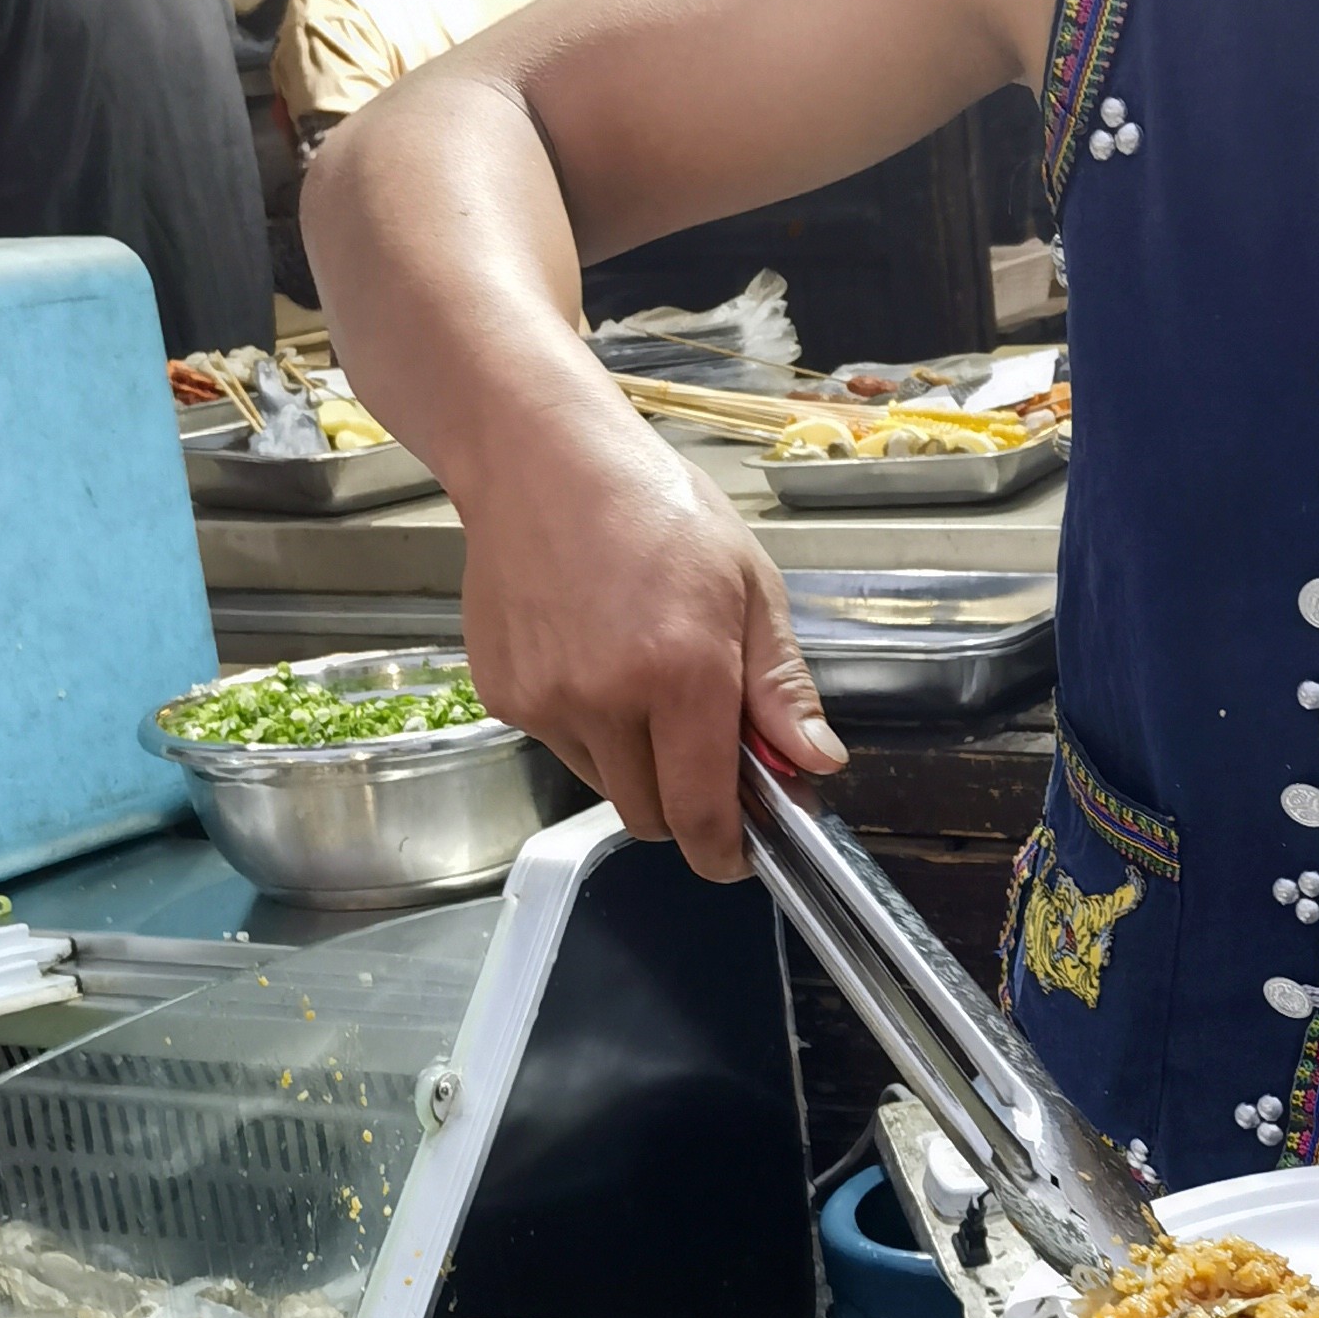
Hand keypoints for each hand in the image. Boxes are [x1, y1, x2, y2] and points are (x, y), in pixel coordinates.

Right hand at [456, 415, 840, 876]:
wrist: (541, 462)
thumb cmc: (655, 508)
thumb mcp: (750, 586)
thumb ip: (781, 688)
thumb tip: (815, 764)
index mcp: (683, 674)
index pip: (702, 815)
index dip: (725, 852)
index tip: (739, 855)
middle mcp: (607, 699)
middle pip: (650, 818)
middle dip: (684, 804)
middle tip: (702, 748)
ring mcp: (547, 701)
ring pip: (604, 786)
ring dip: (634, 764)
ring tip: (642, 681)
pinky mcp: (503, 697)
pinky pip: (559, 747)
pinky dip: (586, 729)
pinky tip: (593, 659)